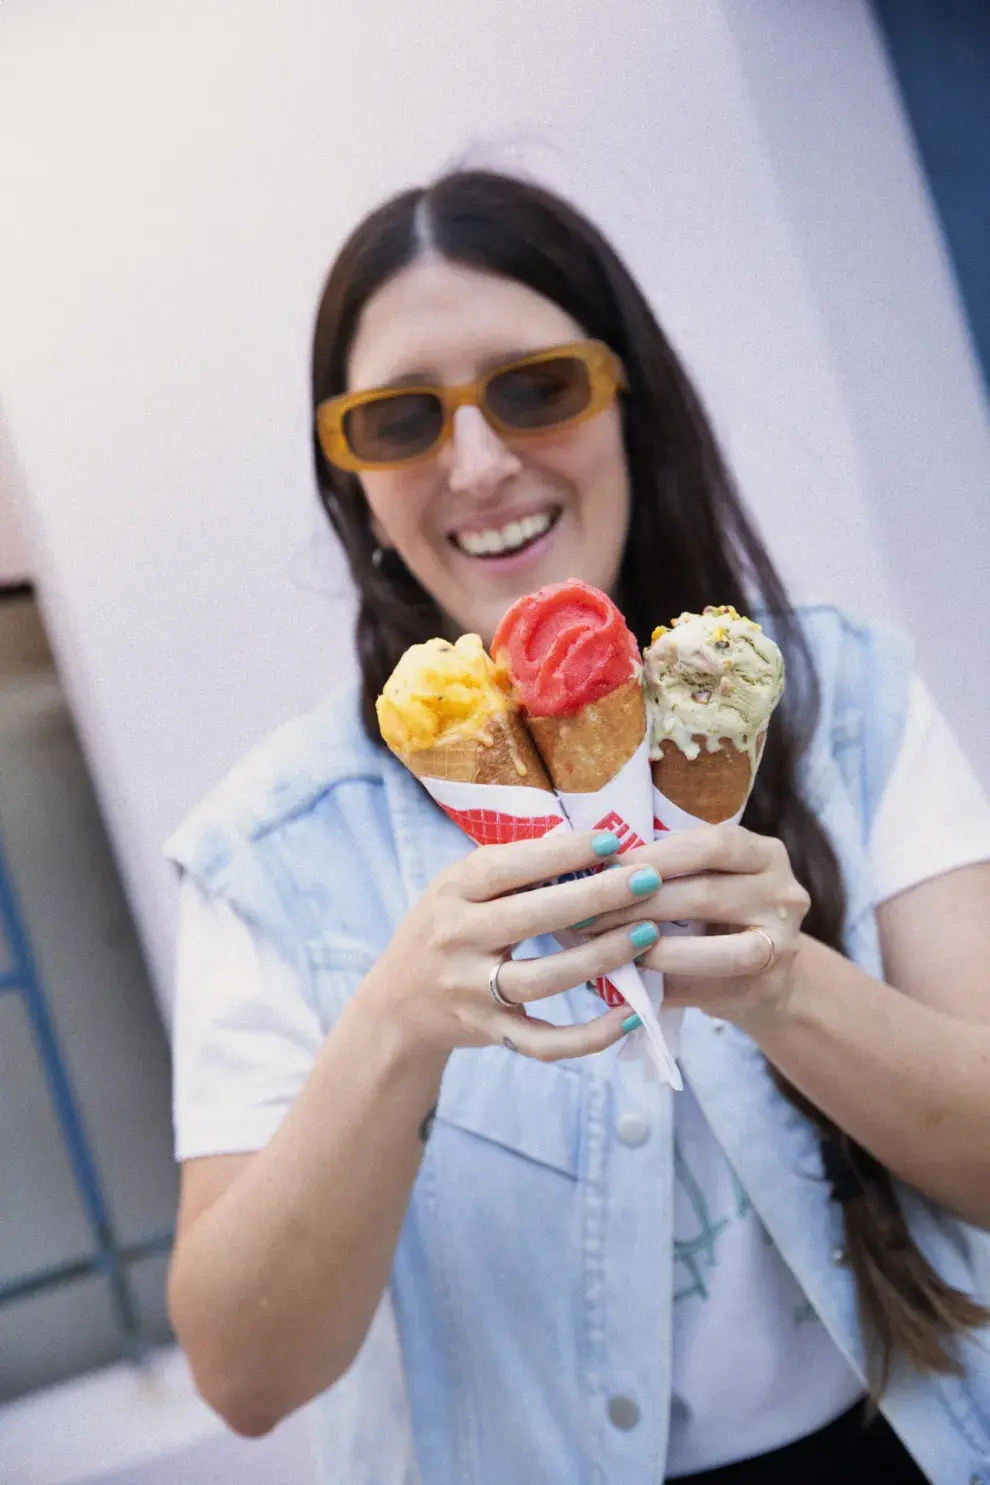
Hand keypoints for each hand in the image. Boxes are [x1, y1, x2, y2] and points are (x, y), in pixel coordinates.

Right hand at [362, 829, 666, 1061]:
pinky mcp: (490, 1033)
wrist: (398, 1004)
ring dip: (600, 957)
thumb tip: (581, 839)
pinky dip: (590, 1037)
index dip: (560, 854)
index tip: (611, 840)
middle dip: (595, 897)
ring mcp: (471, 992)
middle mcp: (456, 941)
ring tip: (647, 933)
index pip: (508, 868)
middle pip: (531, 919)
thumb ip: (510, 867)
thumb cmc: (446, 927)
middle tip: (647, 880)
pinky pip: (545, 1042)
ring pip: (542, 979)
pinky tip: (631, 1015)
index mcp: (451, 894)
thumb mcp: (458, 887)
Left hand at [583, 824, 810, 1030]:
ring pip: (712, 920)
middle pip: (705, 883)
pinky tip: (638, 962)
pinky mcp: (772, 972)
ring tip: (604, 935)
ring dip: (650, 929)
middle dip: (638, 895)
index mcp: (760, 851)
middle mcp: (782, 885)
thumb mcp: (699, 889)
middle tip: (589, 907)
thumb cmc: (713, 928)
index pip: (708, 841)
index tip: (602, 865)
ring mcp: (785, 931)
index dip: (654, 852)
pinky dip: (673, 961)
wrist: (762, 986)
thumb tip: (583, 867)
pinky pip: (719, 963)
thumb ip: (661, 875)